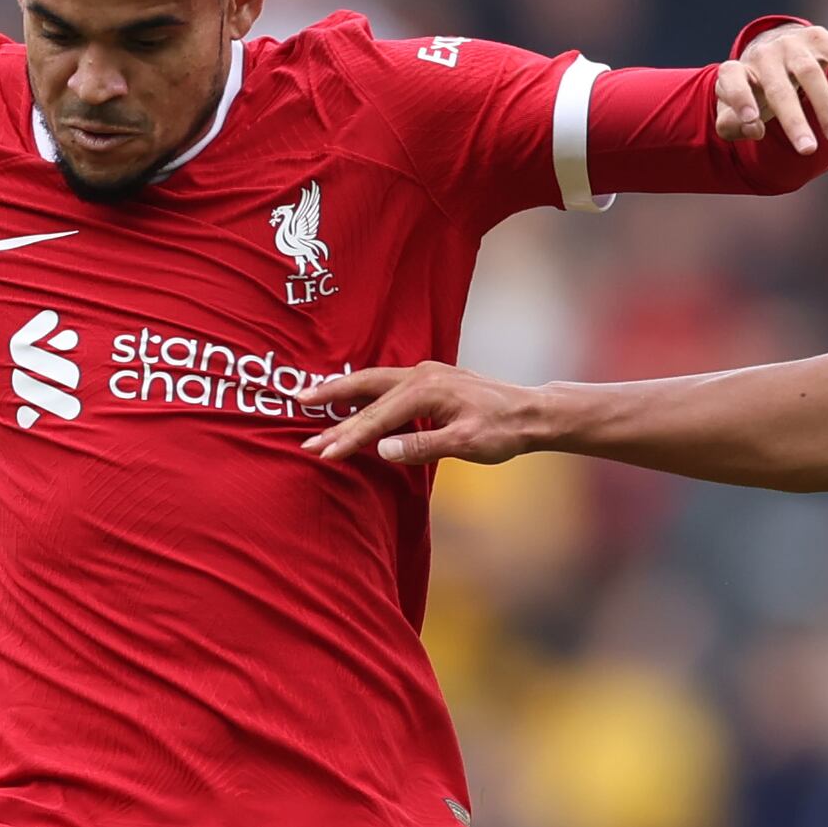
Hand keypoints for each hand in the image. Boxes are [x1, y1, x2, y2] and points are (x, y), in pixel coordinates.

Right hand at [299, 361, 548, 469]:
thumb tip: (381, 449)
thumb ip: (422, 446)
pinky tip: (351, 398)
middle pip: (364, 386)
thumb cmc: (502, 430)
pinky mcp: (429, 380)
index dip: (348, 437)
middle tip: (297, 406)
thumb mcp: (466, 444)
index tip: (322, 453)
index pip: (376, 418)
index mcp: (425, 389)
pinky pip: (386, 383)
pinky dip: (362, 390)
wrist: (530, 413)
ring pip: (373, 381)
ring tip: (311, 397)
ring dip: (342, 390)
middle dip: (330, 399)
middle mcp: (420, 374)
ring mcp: (425, 374)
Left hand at [712, 22, 827, 156]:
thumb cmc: (754, 91)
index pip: (732, 81)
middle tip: (807, 150)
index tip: (752, 123)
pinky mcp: (821, 38)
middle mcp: (764, 53)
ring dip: (825, 106)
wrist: (773, 48)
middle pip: (778, 87)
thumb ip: (732, 125)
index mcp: (737, 70)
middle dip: (794, 120)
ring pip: (810, 74)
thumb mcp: (734, 110)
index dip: (740, 100)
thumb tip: (755, 129)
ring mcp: (793, 44)